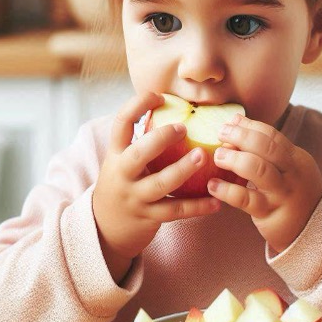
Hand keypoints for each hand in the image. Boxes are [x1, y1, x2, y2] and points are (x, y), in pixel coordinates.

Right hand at [93, 91, 222, 278]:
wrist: (105, 226)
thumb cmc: (123, 185)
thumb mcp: (121, 162)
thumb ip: (141, 143)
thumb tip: (175, 112)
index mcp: (116, 155)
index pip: (121, 123)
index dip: (137, 105)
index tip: (158, 95)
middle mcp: (122, 174)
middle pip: (139, 153)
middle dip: (161, 139)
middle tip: (184, 128)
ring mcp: (135, 197)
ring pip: (160, 183)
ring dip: (183, 169)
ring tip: (203, 156)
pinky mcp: (148, 217)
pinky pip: (176, 210)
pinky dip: (197, 207)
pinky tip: (216, 202)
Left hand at [208, 114, 321, 252]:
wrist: (313, 230)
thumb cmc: (290, 193)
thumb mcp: (286, 168)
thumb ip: (264, 148)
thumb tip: (235, 120)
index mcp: (296, 159)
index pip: (273, 136)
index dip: (250, 126)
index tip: (230, 122)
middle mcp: (292, 174)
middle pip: (268, 148)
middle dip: (241, 136)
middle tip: (220, 133)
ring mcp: (282, 194)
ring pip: (259, 170)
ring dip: (235, 159)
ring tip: (217, 156)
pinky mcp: (269, 213)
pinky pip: (246, 199)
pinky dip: (226, 190)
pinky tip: (212, 185)